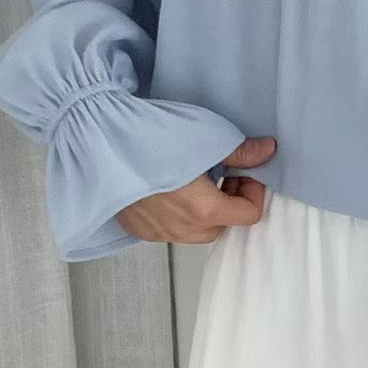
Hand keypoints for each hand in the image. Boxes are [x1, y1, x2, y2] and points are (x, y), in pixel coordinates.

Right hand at [115, 134, 276, 244]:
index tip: (244, 172)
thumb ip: (241, 152)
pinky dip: (175, 213)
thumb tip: (267, 150)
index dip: (253, 191)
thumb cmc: (151, 136)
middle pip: (222, 225)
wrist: (100, 139)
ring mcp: (155, 231)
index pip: (248, 215)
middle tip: (221, 174)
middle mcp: (180, 228)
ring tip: (192, 179)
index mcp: (203, 209)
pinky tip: (167, 186)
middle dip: (228, 202)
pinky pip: (167, 228)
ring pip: (193, 230)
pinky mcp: (135, 228)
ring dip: (202, 210)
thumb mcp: (207, 137)